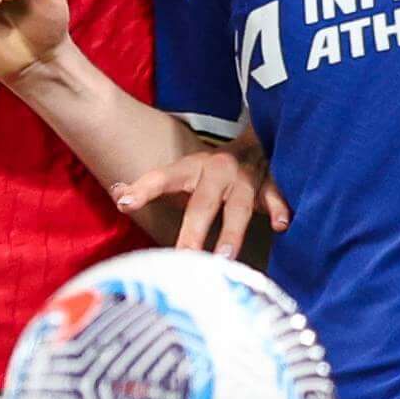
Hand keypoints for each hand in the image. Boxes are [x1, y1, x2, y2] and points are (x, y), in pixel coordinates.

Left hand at [113, 136, 289, 255]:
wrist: (260, 140)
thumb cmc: (213, 172)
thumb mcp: (183, 173)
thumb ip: (150, 187)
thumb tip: (117, 196)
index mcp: (192, 168)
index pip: (163, 177)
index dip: (143, 188)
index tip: (124, 202)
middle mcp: (218, 171)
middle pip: (202, 203)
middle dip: (193, 231)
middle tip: (183, 257)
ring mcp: (247, 179)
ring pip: (240, 207)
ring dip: (232, 231)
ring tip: (225, 257)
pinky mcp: (272, 186)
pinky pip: (276, 198)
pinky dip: (280, 210)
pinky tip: (282, 225)